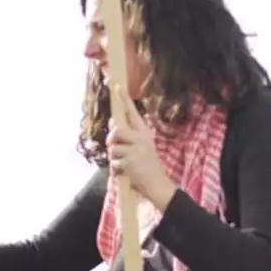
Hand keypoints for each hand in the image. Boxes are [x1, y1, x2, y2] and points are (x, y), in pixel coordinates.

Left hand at [108, 92, 176, 211]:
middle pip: (116, 131)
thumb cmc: (146, 166)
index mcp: (144, 133)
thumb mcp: (140, 148)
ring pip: (112, 149)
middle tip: (117, 149)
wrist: (158, 185)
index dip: (123, 99)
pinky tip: (127, 173)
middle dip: (112, 141)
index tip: (116, 85)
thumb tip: (112, 125)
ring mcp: (137, 150)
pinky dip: (116, 170)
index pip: (132, 113)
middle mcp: (142, 138)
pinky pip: (114, 162)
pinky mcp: (131, 161)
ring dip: (114, 159)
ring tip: (126, 165)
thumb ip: (128, 137)